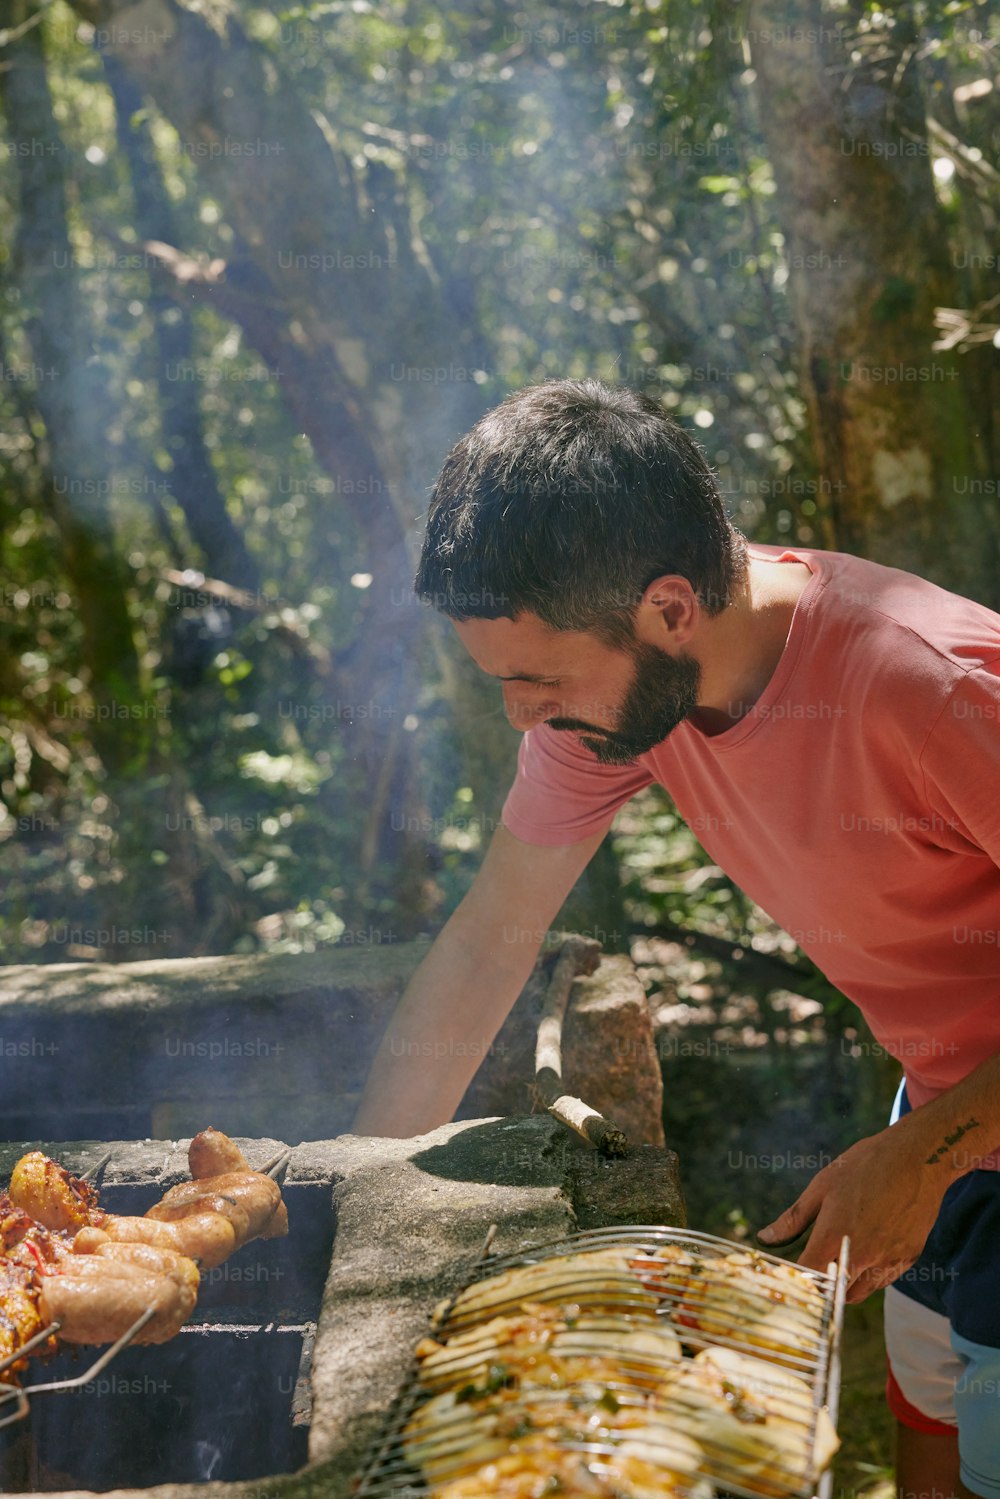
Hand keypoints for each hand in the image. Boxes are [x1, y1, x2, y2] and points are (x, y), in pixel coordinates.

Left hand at [756, 1126, 947, 1301]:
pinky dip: (868, 1276)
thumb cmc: (865, 1165)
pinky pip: (882, 1281)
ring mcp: (889, 1260)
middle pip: (834, 1294)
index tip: (790, 1275)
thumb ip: (793, 1219)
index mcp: (835, 1235)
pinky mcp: (908, 1259)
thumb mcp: (822, 1186)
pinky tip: (864, 1252)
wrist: (917, 1157)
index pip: (809, 1278)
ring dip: (845, 1285)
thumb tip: (765, 1238)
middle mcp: (863, 1255)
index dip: (797, 1281)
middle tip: (814, 1269)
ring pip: (859, 1292)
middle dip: (821, 1287)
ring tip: (838, 1259)